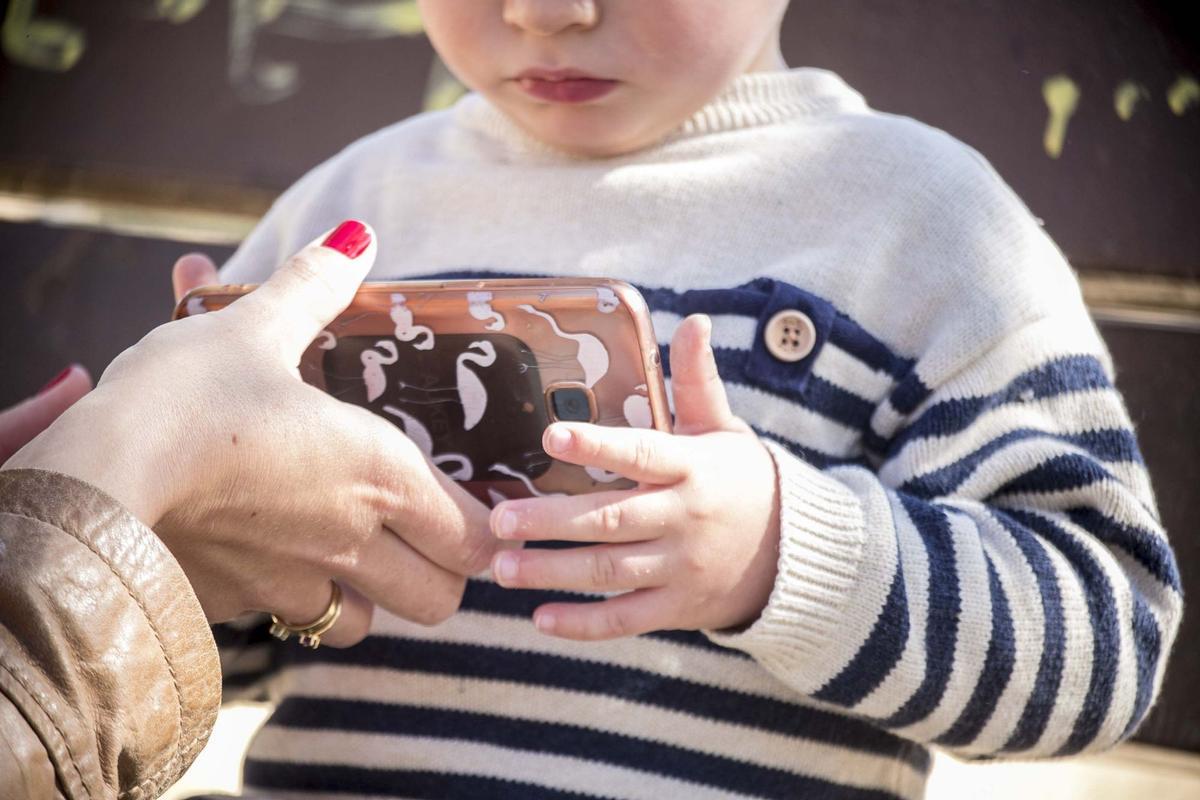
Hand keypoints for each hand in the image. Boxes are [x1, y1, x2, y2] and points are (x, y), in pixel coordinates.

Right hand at [5, 222, 496, 645]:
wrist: (94, 479)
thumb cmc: (188, 398)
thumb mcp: (254, 327)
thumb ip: (312, 287)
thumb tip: (356, 238)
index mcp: (380, 475)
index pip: (476, 536)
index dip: (487, 527)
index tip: (478, 507)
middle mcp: (351, 542)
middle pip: (442, 598)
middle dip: (444, 573)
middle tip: (424, 534)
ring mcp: (293, 585)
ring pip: (366, 624)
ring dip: (373, 597)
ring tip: (351, 552)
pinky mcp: (236, 607)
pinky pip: (286, 622)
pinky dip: (294, 600)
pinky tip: (269, 554)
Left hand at [488, 315, 780, 639]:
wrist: (793, 554)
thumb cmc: (741, 480)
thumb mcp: (725, 429)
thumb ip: (699, 381)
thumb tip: (696, 321)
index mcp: (692, 468)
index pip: (641, 453)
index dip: (597, 444)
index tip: (552, 434)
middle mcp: (685, 519)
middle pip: (611, 520)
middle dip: (551, 523)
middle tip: (499, 519)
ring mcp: (682, 568)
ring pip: (609, 572)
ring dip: (553, 571)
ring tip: (500, 567)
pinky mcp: (678, 608)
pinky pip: (626, 619)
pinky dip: (584, 624)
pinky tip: (540, 620)